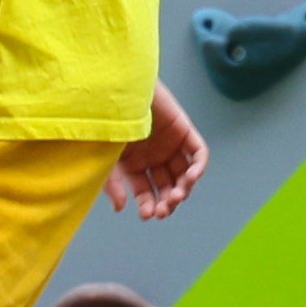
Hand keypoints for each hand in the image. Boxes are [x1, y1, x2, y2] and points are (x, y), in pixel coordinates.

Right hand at [107, 83, 207, 218]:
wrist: (118, 92)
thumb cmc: (107, 124)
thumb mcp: (107, 159)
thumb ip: (113, 184)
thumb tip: (121, 209)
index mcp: (134, 164)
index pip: (146, 191)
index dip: (148, 205)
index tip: (147, 214)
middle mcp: (153, 156)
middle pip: (167, 186)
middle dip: (167, 201)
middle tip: (165, 208)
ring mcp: (170, 144)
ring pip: (184, 174)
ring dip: (184, 188)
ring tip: (177, 195)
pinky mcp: (183, 130)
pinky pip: (197, 153)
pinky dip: (198, 167)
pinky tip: (190, 178)